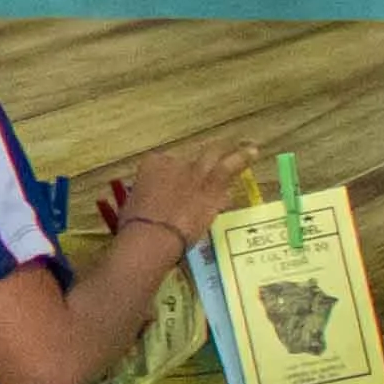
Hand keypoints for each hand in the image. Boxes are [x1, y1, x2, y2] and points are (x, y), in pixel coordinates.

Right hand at [118, 134, 260, 251]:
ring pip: (218, 156)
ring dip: (235, 151)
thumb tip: (151, 203)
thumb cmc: (133, 225)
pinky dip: (241, 164)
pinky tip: (250, 159)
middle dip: (207, 153)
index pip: (164, 161)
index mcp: (152, 164)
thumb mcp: (132, 206)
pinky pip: (231, 171)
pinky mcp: (215, 188)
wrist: (152, 235)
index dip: (171, 171)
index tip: (173, 180)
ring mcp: (197, 174)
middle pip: (194, 154)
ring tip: (250, 148)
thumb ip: (146, 198)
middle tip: (219, 150)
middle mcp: (176, 163)